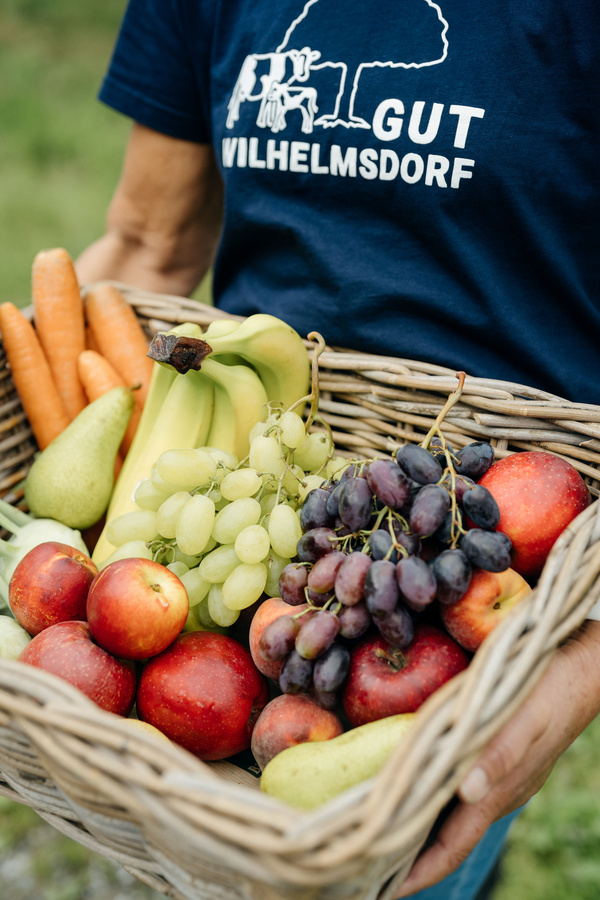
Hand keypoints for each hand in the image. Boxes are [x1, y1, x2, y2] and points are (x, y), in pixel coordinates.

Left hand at [395, 619, 599, 896]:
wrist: (581, 665)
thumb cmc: (551, 689)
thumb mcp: (525, 718)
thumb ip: (500, 755)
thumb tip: (468, 791)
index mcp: (496, 792)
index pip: (452, 847)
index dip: (417, 873)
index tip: (380, 890)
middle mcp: (493, 791)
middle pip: (445, 836)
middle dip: (407, 854)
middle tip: (362, 860)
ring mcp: (496, 775)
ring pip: (448, 811)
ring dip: (415, 822)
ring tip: (374, 826)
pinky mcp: (494, 755)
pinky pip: (454, 784)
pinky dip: (428, 791)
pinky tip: (408, 778)